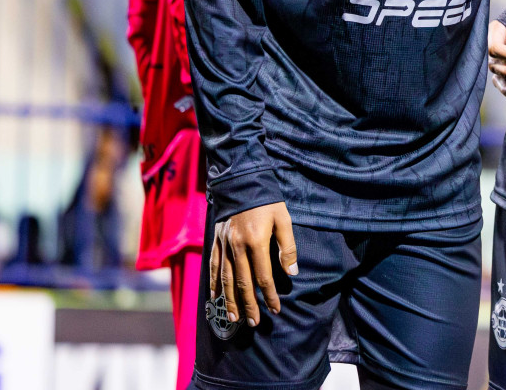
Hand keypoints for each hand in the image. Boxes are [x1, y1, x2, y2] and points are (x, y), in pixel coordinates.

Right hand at [210, 201, 296, 326]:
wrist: (241, 181)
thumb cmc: (267, 201)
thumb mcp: (284, 219)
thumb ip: (287, 247)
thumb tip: (292, 273)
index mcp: (256, 242)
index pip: (264, 277)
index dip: (270, 295)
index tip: (275, 308)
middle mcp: (237, 247)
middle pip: (243, 283)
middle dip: (249, 305)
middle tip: (254, 323)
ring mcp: (224, 245)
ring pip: (226, 279)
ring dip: (230, 300)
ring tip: (235, 318)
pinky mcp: (215, 240)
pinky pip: (213, 266)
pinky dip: (214, 283)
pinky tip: (215, 297)